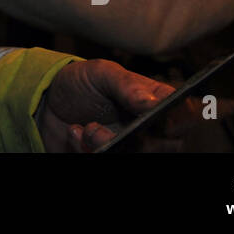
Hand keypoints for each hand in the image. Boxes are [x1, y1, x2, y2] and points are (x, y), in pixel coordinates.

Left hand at [36, 60, 173, 152]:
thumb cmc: (81, 84)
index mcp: (155, 102)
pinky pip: (108, 161)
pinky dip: (88, 150)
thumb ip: (126, 84)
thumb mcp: (100, 73)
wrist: (48, 102)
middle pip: (167, 146)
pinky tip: (75, 132)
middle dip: (139, 139)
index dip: (181, 120)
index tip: (163, 120)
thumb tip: (152, 103)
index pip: (185, 115)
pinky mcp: (112, 156)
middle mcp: (150, 129)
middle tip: (106, 127)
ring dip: (107, 144)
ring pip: (138, 155)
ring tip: (87, 129)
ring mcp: (131, 146)